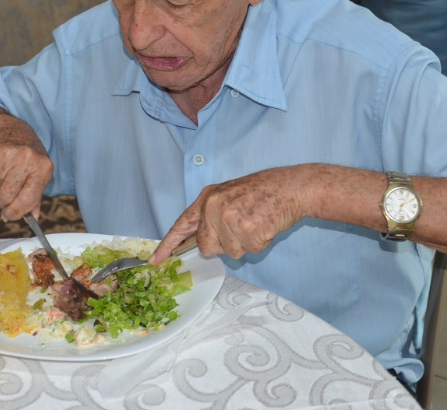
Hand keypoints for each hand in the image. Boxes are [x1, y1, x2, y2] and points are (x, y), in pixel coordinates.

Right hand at [0, 114, 53, 220]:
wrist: (10, 129)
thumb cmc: (28, 156)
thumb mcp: (39, 173)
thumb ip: (36, 197)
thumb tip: (33, 218)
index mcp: (42, 167)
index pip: (27, 199)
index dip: (16, 213)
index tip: (9, 216)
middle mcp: (26, 159)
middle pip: (7, 196)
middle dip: (3, 202)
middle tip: (4, 197)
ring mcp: (8, 153)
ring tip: (1, 182)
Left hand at [151, 167, 310, 261]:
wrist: (291, 186)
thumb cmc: (263, 191)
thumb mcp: (229, 194)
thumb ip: (212, 214)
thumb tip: (200, 240)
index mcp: (208, 197)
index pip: (182, 224)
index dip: (168, 244)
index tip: (156, 260)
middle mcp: (214, 207)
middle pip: (206, 247)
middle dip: (223, 244)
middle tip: (242, 226)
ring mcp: (230, 219)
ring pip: (229, 252)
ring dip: (245, 244)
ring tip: (256, 222)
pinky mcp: (248, 230)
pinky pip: (249, 251)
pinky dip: (259, 244)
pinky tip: (265, 225)